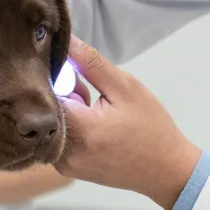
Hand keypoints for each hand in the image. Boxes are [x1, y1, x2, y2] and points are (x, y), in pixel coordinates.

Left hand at [57, 38, 202, 209]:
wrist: (166, 170)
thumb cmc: (151, 127)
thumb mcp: (125, 88)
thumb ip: (91, 63)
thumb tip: (65, 40)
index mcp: (78, 130)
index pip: (44, 92)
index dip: (57, 77)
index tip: (75, 73)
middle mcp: (63, 151)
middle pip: (44, 110)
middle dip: (60, 94)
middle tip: (88, 93)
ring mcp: (63, 164)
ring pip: (49, 124)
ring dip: (65, 112)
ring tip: (93, 110)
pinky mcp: (66, 169)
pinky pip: (56, 139)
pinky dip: (68, 127)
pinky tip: (90, 126)